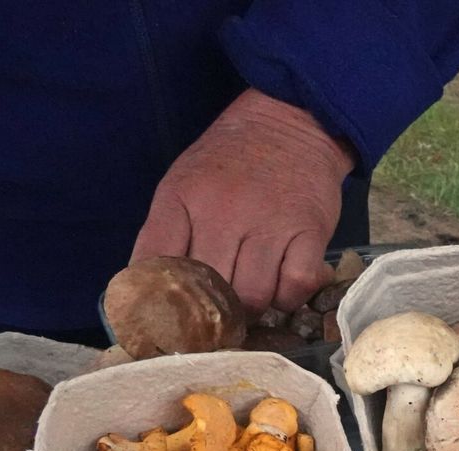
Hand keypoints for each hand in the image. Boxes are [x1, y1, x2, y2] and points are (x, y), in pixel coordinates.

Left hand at [132, 90, 354, 312]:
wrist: (291, 121)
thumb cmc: (230, 162)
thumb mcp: (182, 185)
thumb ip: (164, 234)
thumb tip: (148, 295)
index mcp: (182, 198)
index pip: (154, 263)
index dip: (156, 300)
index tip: (166, 319)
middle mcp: (223, 211)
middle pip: (210, 291)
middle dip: (212, 312)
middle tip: (218, 314)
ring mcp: (269, 222)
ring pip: (254, 296)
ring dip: (252, 309)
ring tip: (250, 299)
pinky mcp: (310, 231)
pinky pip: (295, 287)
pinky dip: (288, 298)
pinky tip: (281, 287)